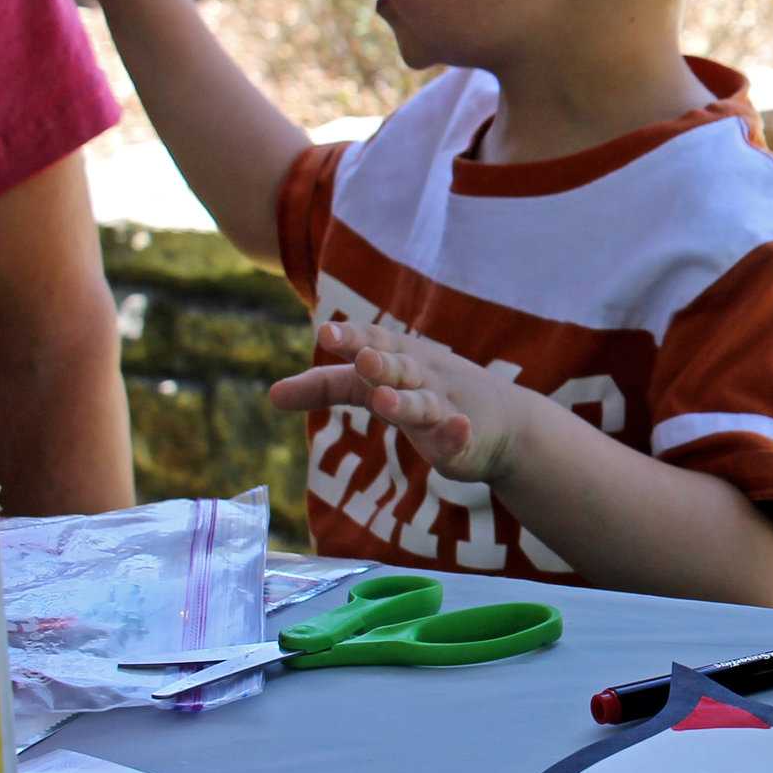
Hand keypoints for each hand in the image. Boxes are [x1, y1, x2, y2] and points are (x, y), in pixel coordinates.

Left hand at [269, 322, 540, 483]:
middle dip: (381, 363)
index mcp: (399, 357)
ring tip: (385, 400)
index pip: (373, 342)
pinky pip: (460, 436)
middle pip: (399, 367)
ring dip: (406, 401)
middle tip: (363, 359)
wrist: (501, 421)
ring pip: (423, 403)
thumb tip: (271, 395)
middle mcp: (423, 375)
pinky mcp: (465, 439)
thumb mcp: (374, 385)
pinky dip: (457, 432)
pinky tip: (458, 429)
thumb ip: (326, 387)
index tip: (326, 333)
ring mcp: (447, 406)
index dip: (352, 339)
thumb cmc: (426, 394)